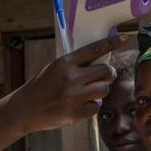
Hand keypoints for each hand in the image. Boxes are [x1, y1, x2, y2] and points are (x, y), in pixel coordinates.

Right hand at [9, 36, 128, 132]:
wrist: (25, 109)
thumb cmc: (42, 87)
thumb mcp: (54, 68)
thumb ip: (75, 65)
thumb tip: (101, 62)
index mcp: (65, 63)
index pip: (94, 49)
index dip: (111, 43)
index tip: (125, 38)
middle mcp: (71, 78)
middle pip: (106, 72)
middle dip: (108, 74)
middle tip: (104, 77)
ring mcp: (74, 96)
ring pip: (104, 90)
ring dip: (100, 91)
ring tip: (88, 93)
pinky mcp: (75, 112)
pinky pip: (96, 107)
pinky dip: (91, 106)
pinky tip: (80, 105)